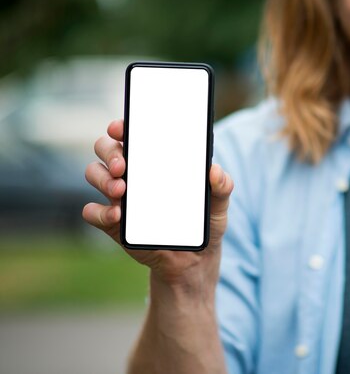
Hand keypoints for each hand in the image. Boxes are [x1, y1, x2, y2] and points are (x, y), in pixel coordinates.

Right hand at [82, 119, 233, 287]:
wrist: (193, 259)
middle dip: (110, 151)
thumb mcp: (218, 203)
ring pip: (95, 173)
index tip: (122, 128)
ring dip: (103, 178)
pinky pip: (92, 211)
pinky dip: (99, 210)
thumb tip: (214, 171)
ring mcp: (119, 196)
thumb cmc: (203, 220)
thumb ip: (222, 185)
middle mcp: (132, 172)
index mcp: (155, 159)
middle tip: (124, 165)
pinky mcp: (112, 222)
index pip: (132, 133)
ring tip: (122, 190)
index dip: (122, 126)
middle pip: (106, 148)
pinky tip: (118, 214)